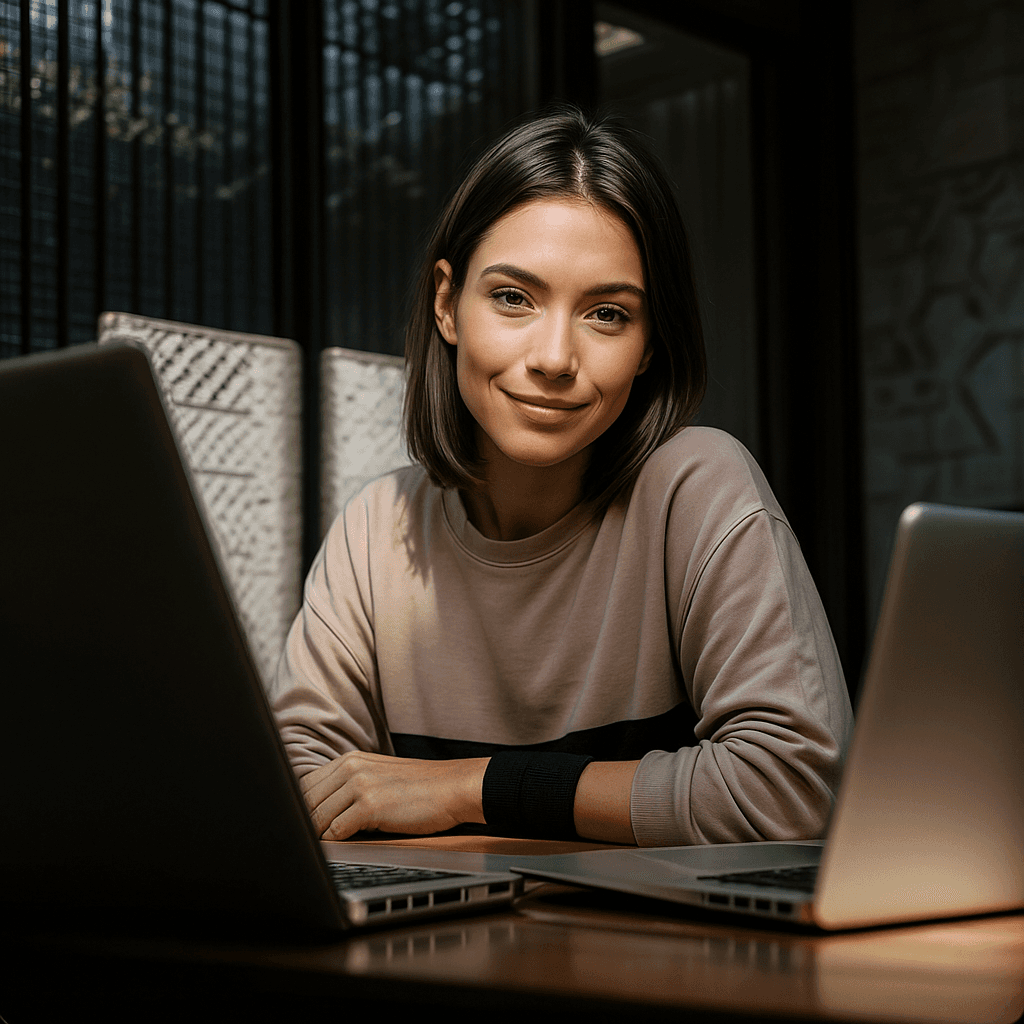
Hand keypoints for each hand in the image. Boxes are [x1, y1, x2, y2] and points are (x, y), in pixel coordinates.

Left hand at [299, 751, 488, 839]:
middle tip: (306, 842)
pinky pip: (336, 831)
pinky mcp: (369, 805)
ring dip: (318, 836)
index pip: (305, 785)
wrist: (454, 788)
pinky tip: (344, 846)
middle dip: (304, 824)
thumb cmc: (421, 788)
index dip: (300, 808)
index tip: (300, 825)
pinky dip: (334, 843)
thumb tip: (320, 811)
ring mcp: (359, 784)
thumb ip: (350, 785)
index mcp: (350, 760)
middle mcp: (351, 767)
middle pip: (306, 800)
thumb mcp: (379, 776)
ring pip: (316, 817)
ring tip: (323, 848)